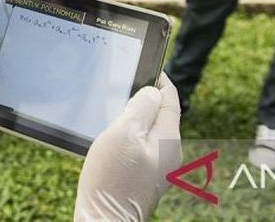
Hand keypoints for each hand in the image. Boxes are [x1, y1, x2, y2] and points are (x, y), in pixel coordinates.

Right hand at [74, 74, 181, 221]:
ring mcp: (159, 168)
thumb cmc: (112, 180)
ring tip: (113, 120)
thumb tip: (152, 92)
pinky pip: (140, 150)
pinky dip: (128, 142)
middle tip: (121, 94)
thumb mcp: (123, 133)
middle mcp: (169, 154)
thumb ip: (140, 107)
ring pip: (149, 133)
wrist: (104, 221)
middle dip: (143, 102)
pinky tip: (112, 146)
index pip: (170, 99)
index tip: (150, 68)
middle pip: (160, 116)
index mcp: (168, 138)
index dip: (159, 81)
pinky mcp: (145, 179)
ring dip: (133, 123)